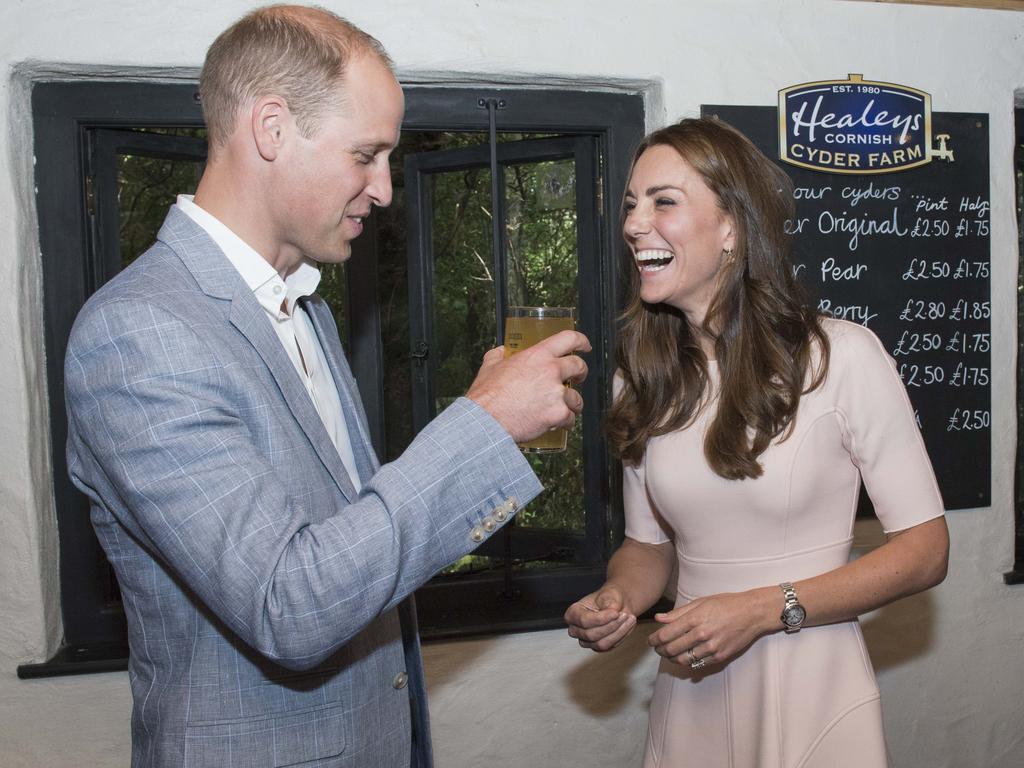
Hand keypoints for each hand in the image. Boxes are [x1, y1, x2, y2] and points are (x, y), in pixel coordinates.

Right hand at [466, 330, 590, 443]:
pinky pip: (570, 418)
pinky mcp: (558, 414)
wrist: (486, 421)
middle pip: (579, 366)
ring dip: (573, 403)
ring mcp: (556, 393)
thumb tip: (500, 351)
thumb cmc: (487, 396)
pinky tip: (558, 425)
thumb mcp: (489, 367)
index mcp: (537, 355)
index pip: (568, 338)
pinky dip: (566, 423)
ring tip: (565, 409)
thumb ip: (497, 356)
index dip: (581, 341)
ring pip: (577, 397)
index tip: (584, 346)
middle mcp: (551, 371)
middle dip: (581, 373)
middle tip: (578, 378)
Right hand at [564, 586, 635, 651]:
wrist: (616, 605)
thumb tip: (613, 612)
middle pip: (591, 635)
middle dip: (611, 625)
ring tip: (629, 619)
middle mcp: (575, 629)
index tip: (615, 612)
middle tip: (625, 615)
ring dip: (618, 632)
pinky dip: (621, 636)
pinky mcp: (597, 647)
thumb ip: (609, 603)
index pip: (584, 621)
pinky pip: (609, 647)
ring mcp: (585, 640)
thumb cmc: (609, 598)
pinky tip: (627, 625)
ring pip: (601, 644)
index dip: (601, 618)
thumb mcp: (609, 595)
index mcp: (573, 613)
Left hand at [647, 589, 773, 667]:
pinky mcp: (720, 657)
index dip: (654, 640)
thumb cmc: (726, 604)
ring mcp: (711, 647)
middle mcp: (702, 634)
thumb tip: (659, 619)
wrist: (752, 613)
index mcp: (695, 618)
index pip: (666, 634)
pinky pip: (698, 664)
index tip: (650, 641)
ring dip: (671, 659)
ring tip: (668, 654)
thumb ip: (678, 613)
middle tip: (656, 649)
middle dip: (660, 650)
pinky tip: (684, 657)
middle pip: (672, 648)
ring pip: (683, 660)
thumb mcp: (701, 602)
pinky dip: (687, 662)